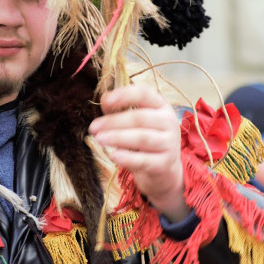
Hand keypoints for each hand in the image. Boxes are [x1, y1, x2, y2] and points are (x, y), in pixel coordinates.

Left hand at [89, 85, 189, 219]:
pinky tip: (113, 155)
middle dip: (114, 122)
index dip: (124, 95)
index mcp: (161, 106)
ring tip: (99, 139)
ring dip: (117, 138)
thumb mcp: (136, 122)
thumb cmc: (146, 140)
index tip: (105, 100)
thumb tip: (104, 100)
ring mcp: (169, 144)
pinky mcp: (165, 164)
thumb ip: (120, 110)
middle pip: (140, 118)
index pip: (144, 94)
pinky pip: (144, 160)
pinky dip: (127, 158)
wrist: (165, 170)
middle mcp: (169, 122)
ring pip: (141, 138)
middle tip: (93, 127)